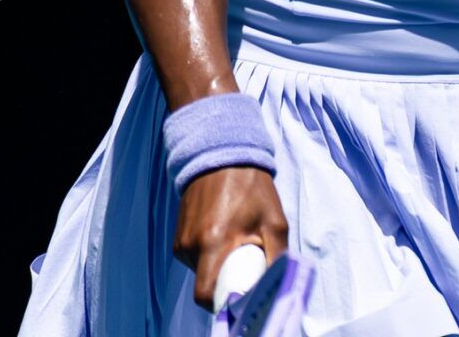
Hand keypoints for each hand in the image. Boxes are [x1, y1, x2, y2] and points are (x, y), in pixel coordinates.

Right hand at [173, 165, 289, 312]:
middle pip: (205, 284)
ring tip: (235, 243)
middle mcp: (190, 245)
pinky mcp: (178, 234)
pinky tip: (223, 236)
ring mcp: (181, 239)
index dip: (222, 303)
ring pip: (200, 271)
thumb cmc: (251, 187)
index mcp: (212, 243)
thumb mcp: (274, 221)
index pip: (205, 294)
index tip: (240, 294)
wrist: (222, 155)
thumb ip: (278, 256)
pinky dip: (208, 255)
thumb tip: (279, 285)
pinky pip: (194, 258)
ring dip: (217, 266)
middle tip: (246, 266)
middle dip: (225, 283)